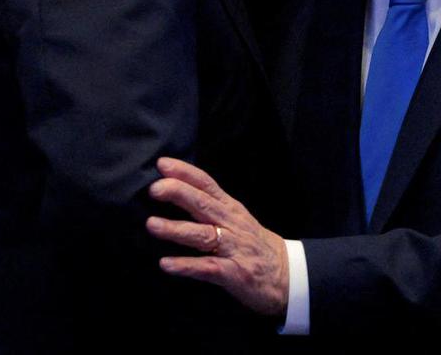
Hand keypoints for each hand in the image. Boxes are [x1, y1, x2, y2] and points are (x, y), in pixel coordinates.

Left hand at [146, 157, 289, 316]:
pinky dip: (187, 265)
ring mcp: (234, 248)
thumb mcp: (237, 219)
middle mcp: (232, 224)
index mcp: (231, 209)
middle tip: (154, 189)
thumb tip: (178, 192)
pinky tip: (166, 264)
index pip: (207, 184)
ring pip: (203, 235)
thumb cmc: (256, 246)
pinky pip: (208, 267)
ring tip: (152, 225)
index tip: (162, 164)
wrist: (289, 275)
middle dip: (178, 193)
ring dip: (176, 229)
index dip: (185, 172)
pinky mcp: (235, 273)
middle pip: (203, 204)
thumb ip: (212, 207)